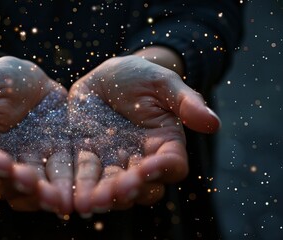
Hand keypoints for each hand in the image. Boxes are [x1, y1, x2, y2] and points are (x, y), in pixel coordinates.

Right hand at [0, 56, 72, 213]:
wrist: (32, 80)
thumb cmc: (0, 79)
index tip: (1, 161)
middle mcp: (4, 160)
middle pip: (6, 183)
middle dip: (19, 184)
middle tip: (30, 182)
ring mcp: (31, 162)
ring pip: (34, 187)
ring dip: (44, 196)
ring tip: (56, 200)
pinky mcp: (56, 158)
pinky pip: (60, 176)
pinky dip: (66, 187)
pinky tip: (75, 195)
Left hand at [69, 55, 219, 215]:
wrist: (105, 77)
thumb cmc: (140, 76)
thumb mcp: (162, 83)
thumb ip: (186, 101)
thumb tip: (213, 123)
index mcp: (164, 144)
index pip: (171, 164)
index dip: (163, 168)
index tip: (150, 166)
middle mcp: (140, 160)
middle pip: (140, 185)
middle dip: (129, 189)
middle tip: (118, 190)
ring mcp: (112, 161)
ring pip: (110, 186)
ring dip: (101, 196)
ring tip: (91, 202)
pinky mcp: (86, 157)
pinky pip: (82, 174)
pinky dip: (78, 186)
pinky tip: (71, 195)